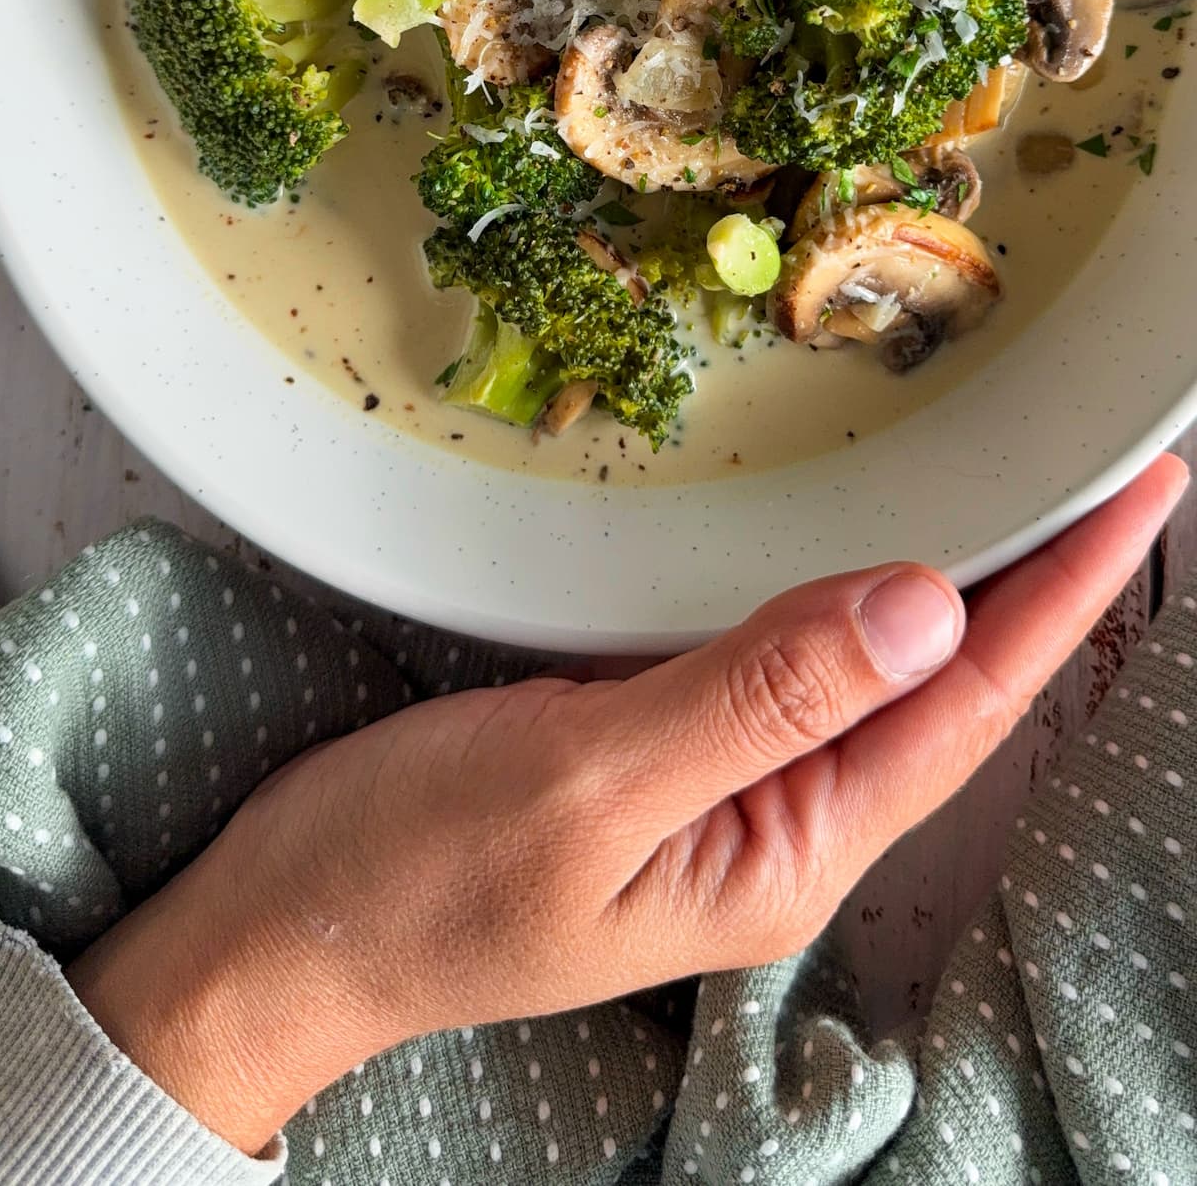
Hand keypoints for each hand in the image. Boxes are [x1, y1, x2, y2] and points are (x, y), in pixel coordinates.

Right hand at [69, 455, 1186, 1156]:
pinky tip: (853, 537)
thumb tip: (929, 608)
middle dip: (1037, 580)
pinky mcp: (660, 739)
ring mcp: (721, 782)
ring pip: (868, 666)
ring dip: (951, 577)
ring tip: (1028, 488)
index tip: (1145, 493)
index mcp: (789, 848)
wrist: (284, 930)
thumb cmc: (416, 876)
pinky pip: (783, 654)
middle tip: (1107, 465)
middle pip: (943, 690)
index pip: (967, 708)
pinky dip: (836, 584)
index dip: (1064, 594)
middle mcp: (779, 818)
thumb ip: (756, 696)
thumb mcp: (585, 783)